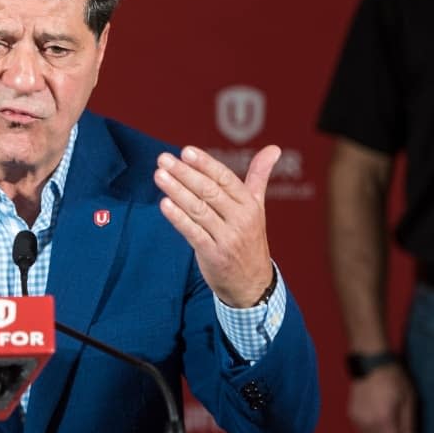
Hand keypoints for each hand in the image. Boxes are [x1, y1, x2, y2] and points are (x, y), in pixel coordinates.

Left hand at [154, 145, 279, 306]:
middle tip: (164, 158)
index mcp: (249, 205)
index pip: (225, 179)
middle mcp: (240, 219)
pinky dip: (178, 218)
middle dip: (185, 173)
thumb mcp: (257, 207)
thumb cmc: (249, 239)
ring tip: (159, 175)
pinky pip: (193, 233)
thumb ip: (259, 176)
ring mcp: (227, 238)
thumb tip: (274, 148)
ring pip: (199, 210)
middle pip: (209, 192)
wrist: (253, 284)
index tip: (186, 151)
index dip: (205, 164)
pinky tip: (164, 204)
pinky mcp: (213, 255)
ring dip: (177, 191)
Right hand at [349, 363, 416, 432]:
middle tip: (397, 419)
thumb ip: (408, 424)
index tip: (406, 432)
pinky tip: (376, 414)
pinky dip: (371, 427)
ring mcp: (356, 419)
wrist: (369, 362)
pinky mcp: (351, 414)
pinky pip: (363, 430)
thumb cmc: (393, 378)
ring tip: (386, 415)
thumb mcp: (408, 399)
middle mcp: (367, 422)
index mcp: (382, 419)